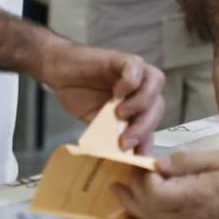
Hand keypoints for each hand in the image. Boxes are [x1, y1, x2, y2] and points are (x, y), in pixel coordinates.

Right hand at [39, 39, 164, 152]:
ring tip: (120, 115)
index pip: (152, 124)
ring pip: (155, 82)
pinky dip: (130, 81)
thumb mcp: (98, 123)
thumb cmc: (81, 96)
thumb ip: (113, 134)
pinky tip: (116, 93)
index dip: (147, 141)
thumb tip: (124, 156)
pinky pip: (136, 67)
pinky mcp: (122, 59)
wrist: (60, 73)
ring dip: (141, 102)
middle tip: (124, 142)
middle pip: (158, 105)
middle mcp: (142, 88)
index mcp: (138, 106)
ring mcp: (135, 72)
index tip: (138, 159)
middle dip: (143, 127)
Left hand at [114, 150, 218, 218]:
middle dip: (129, 192)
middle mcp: (187, 214)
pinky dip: (147, 214)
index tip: (141, 161)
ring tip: (120, 191)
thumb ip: (189, 160)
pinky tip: (143, 204)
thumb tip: (160, 164)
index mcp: (194, 194)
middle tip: (119, 175)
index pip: (154, 193)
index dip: (142, 178)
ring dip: (134, 206)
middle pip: (147, 210)